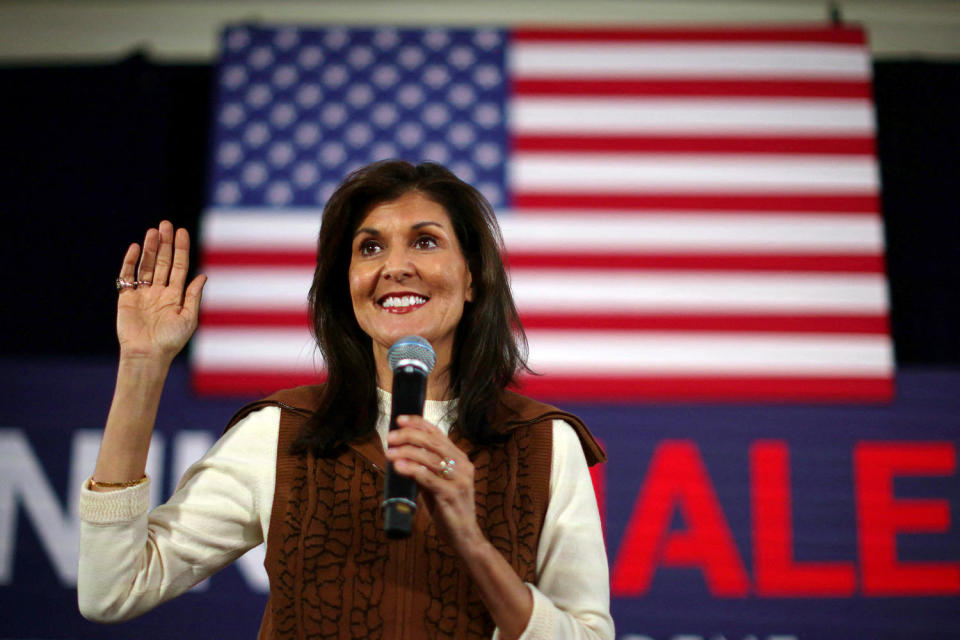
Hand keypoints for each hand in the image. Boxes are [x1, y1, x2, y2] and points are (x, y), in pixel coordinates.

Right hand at [116, 221, 206, 363]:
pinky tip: (135, 248)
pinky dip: (130, 262)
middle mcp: (159, 291)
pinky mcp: (126, 298)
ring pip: (146, 265)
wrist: (147, 355)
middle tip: (165, 224)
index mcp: (176, 295)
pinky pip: (128, 276)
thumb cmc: (171, 341)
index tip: (181, 231)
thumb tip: (203, 275)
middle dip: (164, 243)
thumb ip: (193, 296)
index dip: (180, 249)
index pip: (179, 266)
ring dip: (149, 248)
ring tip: (152, 231)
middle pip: (162, 261)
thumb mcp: (188, 318)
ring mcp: (143, 293)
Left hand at [386, 415, 482, 549]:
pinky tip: (399, 466)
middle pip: (433, 442)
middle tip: (390, 437)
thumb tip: (401, 453)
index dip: (419, 423)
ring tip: (389, 452)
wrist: (464, 537)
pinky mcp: (452, 494)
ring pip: (430, 458)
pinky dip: (412, 470)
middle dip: (409, 436)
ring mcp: (459, 480)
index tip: (400, 420)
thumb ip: (424, 468)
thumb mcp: (436, 484)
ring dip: (407, 452)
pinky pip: (429, 477)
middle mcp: (463, 465)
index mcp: (460, 459)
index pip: (438, 434)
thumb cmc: (448, 509)